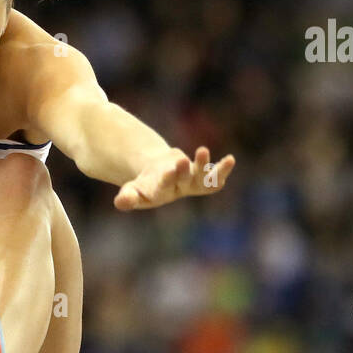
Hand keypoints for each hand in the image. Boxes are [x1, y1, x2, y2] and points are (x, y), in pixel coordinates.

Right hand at [114, 146, 234, 210]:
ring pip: (201, 178)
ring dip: (203, 166)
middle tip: (180, 160)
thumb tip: (121, 202)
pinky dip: (223, 170)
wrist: (161, 177)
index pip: (162, 188)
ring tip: (202, 150)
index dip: (167, 180)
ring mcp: (192, 184)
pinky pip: (215, 178)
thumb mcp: (132, 190)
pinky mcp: (202, 177)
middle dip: (182, 172)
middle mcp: (177, 190)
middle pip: (182, 181)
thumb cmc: (144, 185)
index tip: (169, 171)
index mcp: (158, 194)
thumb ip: (127, 197)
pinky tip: (230, 160)